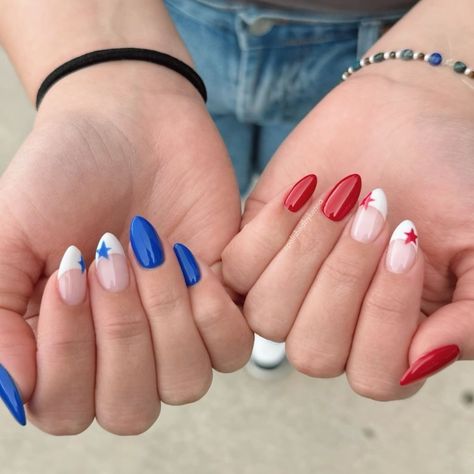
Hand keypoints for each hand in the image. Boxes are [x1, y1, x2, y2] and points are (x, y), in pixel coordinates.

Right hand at [0, 62, 251, 433]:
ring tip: (151, 248)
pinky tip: (191, 257)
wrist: (129, 122)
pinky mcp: (224, 302)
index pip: (67, 407)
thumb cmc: (64, 174)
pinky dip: (212, 308)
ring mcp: (178, 330)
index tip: (70, 270)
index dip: (68, 354)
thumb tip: (14, 393)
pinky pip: (234, 348)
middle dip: (119, 333)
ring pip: (185, 383)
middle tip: (109, 254)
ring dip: (166, 316)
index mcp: (66, 345)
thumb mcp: (10, 237)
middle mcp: (125, 350)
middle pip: (131, 409)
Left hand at [222, 64, 473, 399]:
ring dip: (307, 254)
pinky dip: (271, 230)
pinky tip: (308, 189)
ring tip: (344, 195)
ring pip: (268, 317)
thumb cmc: (453, 179)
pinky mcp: (257, 247)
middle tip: (375, 213)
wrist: (408, 114)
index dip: (387, 317)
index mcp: (394, 335)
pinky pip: (236, 269)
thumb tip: (423, 362)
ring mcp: (292, 287)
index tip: (408, 242)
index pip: (374, 376)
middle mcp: (337, 321)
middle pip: (312, 353)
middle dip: (344, 280)